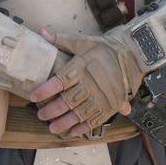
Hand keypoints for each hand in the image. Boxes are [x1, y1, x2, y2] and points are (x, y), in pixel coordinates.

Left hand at [28, 29, 144, 136]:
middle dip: (53, 110)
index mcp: (81, 67)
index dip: (46, 90)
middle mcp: (90, 84)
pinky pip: (96, 119)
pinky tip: (73, 132)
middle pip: (69, 100)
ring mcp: (101, 96)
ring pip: (80, 113)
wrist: (131, 55)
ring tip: (53, 128)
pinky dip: (84, 127)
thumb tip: (42, 33)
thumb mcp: (83, 42)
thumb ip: (62, 40)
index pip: (60, 80)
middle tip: (41, 116)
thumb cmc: (104, 49)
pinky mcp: (110, 105)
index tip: (33, 96)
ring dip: (66, 122)